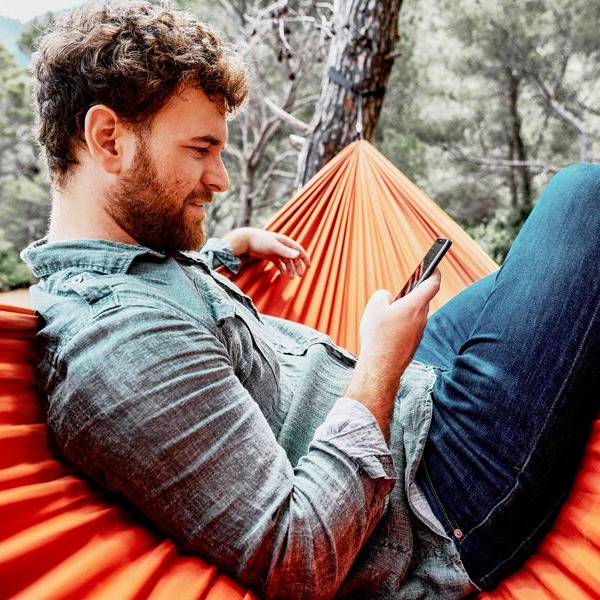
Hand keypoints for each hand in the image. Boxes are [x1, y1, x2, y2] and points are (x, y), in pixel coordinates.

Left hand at [221, 227, 310, 277]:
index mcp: (285, 242)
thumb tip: (298, 255)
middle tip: (300, 276)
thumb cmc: (260, 241)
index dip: (304, 257)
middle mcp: (282, 246)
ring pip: (286, 261)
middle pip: (293, 257)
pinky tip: (283, 275)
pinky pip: (279, 263)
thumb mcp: (274, 247)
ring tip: (291, 278)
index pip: (298, 249)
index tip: (309, 266)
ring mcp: (276, 250)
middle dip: (297, 266)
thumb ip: (286, 252)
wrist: (246, 241)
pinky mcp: (270, 255)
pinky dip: (282, 269)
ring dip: (290, 269)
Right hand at [345, 270, 441, 438]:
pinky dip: (400, 325)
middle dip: (411, 295)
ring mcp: (419, 332)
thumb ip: (383, 295)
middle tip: (401, 290)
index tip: (434, 266)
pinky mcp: (413, 344)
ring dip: (404, 311)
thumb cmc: (378, 335)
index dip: (434, 272)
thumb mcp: (374, 307)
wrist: (380, 367)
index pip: (432, 284)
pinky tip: (387, 330)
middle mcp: (421, 318)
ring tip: (386, 314)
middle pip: (420, 300)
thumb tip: (389, 299)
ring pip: (414, 315)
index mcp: (414, 305)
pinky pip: (409, 328)